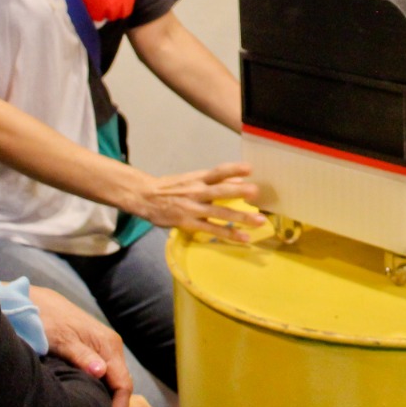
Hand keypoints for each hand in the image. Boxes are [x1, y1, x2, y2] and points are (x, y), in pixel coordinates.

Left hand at [27, 285, 132, 406]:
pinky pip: (104, 375)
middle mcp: (111, 346)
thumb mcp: (61, 339)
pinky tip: (89, 403)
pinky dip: (101, 391)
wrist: (34, 301)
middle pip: (121, 386)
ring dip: (107, 401)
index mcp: (108, 345)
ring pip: (113, 381)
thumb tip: (100, 372)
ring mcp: (103, 347)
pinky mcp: (93, 349)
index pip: (124, 385)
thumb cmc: (46, 319)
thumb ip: (81, 356)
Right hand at [130, 162, 262, 240]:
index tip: (250, 168)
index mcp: (198, 178)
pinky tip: (244, 238)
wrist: (145, 197)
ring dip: (241, 217)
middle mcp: (197, 192)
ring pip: (220, 212)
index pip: (218, 171)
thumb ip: (215, 179)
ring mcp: (193, 208)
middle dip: (238, 192)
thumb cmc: (171, 187)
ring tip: (259, 221)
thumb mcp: (191, 178)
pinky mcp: (190, 224)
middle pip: (220, 191)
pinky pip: (213, 230)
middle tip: (256, 192)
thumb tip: (239, 178)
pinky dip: (229, 234)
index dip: (233, 169)